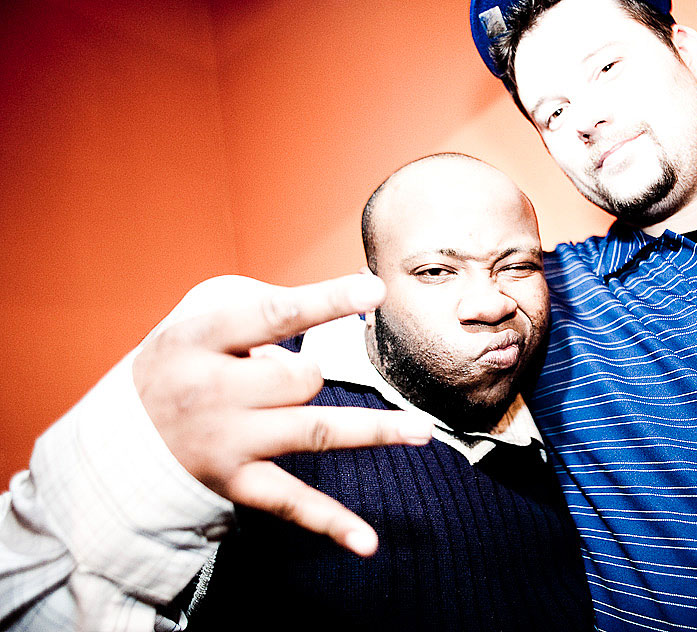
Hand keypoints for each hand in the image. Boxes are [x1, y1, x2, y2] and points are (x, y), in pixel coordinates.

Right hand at [132, 274, 431, 555]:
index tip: (375, 289)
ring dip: (372, 431)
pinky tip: (368, 543)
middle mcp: (210, 391)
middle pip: (300, 378)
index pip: (273, 315)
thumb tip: (335, 307)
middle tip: (275, 378)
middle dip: (307, 373)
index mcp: (201, 338)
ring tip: (423, 431)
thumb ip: (262, 299)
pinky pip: (292, 503)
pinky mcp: (238, 483)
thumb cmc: (186, 354)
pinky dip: (331, 525)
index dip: (326, 301)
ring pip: (312, 431)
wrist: (126, 430)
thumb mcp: (203, 309)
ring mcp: (227, 442)